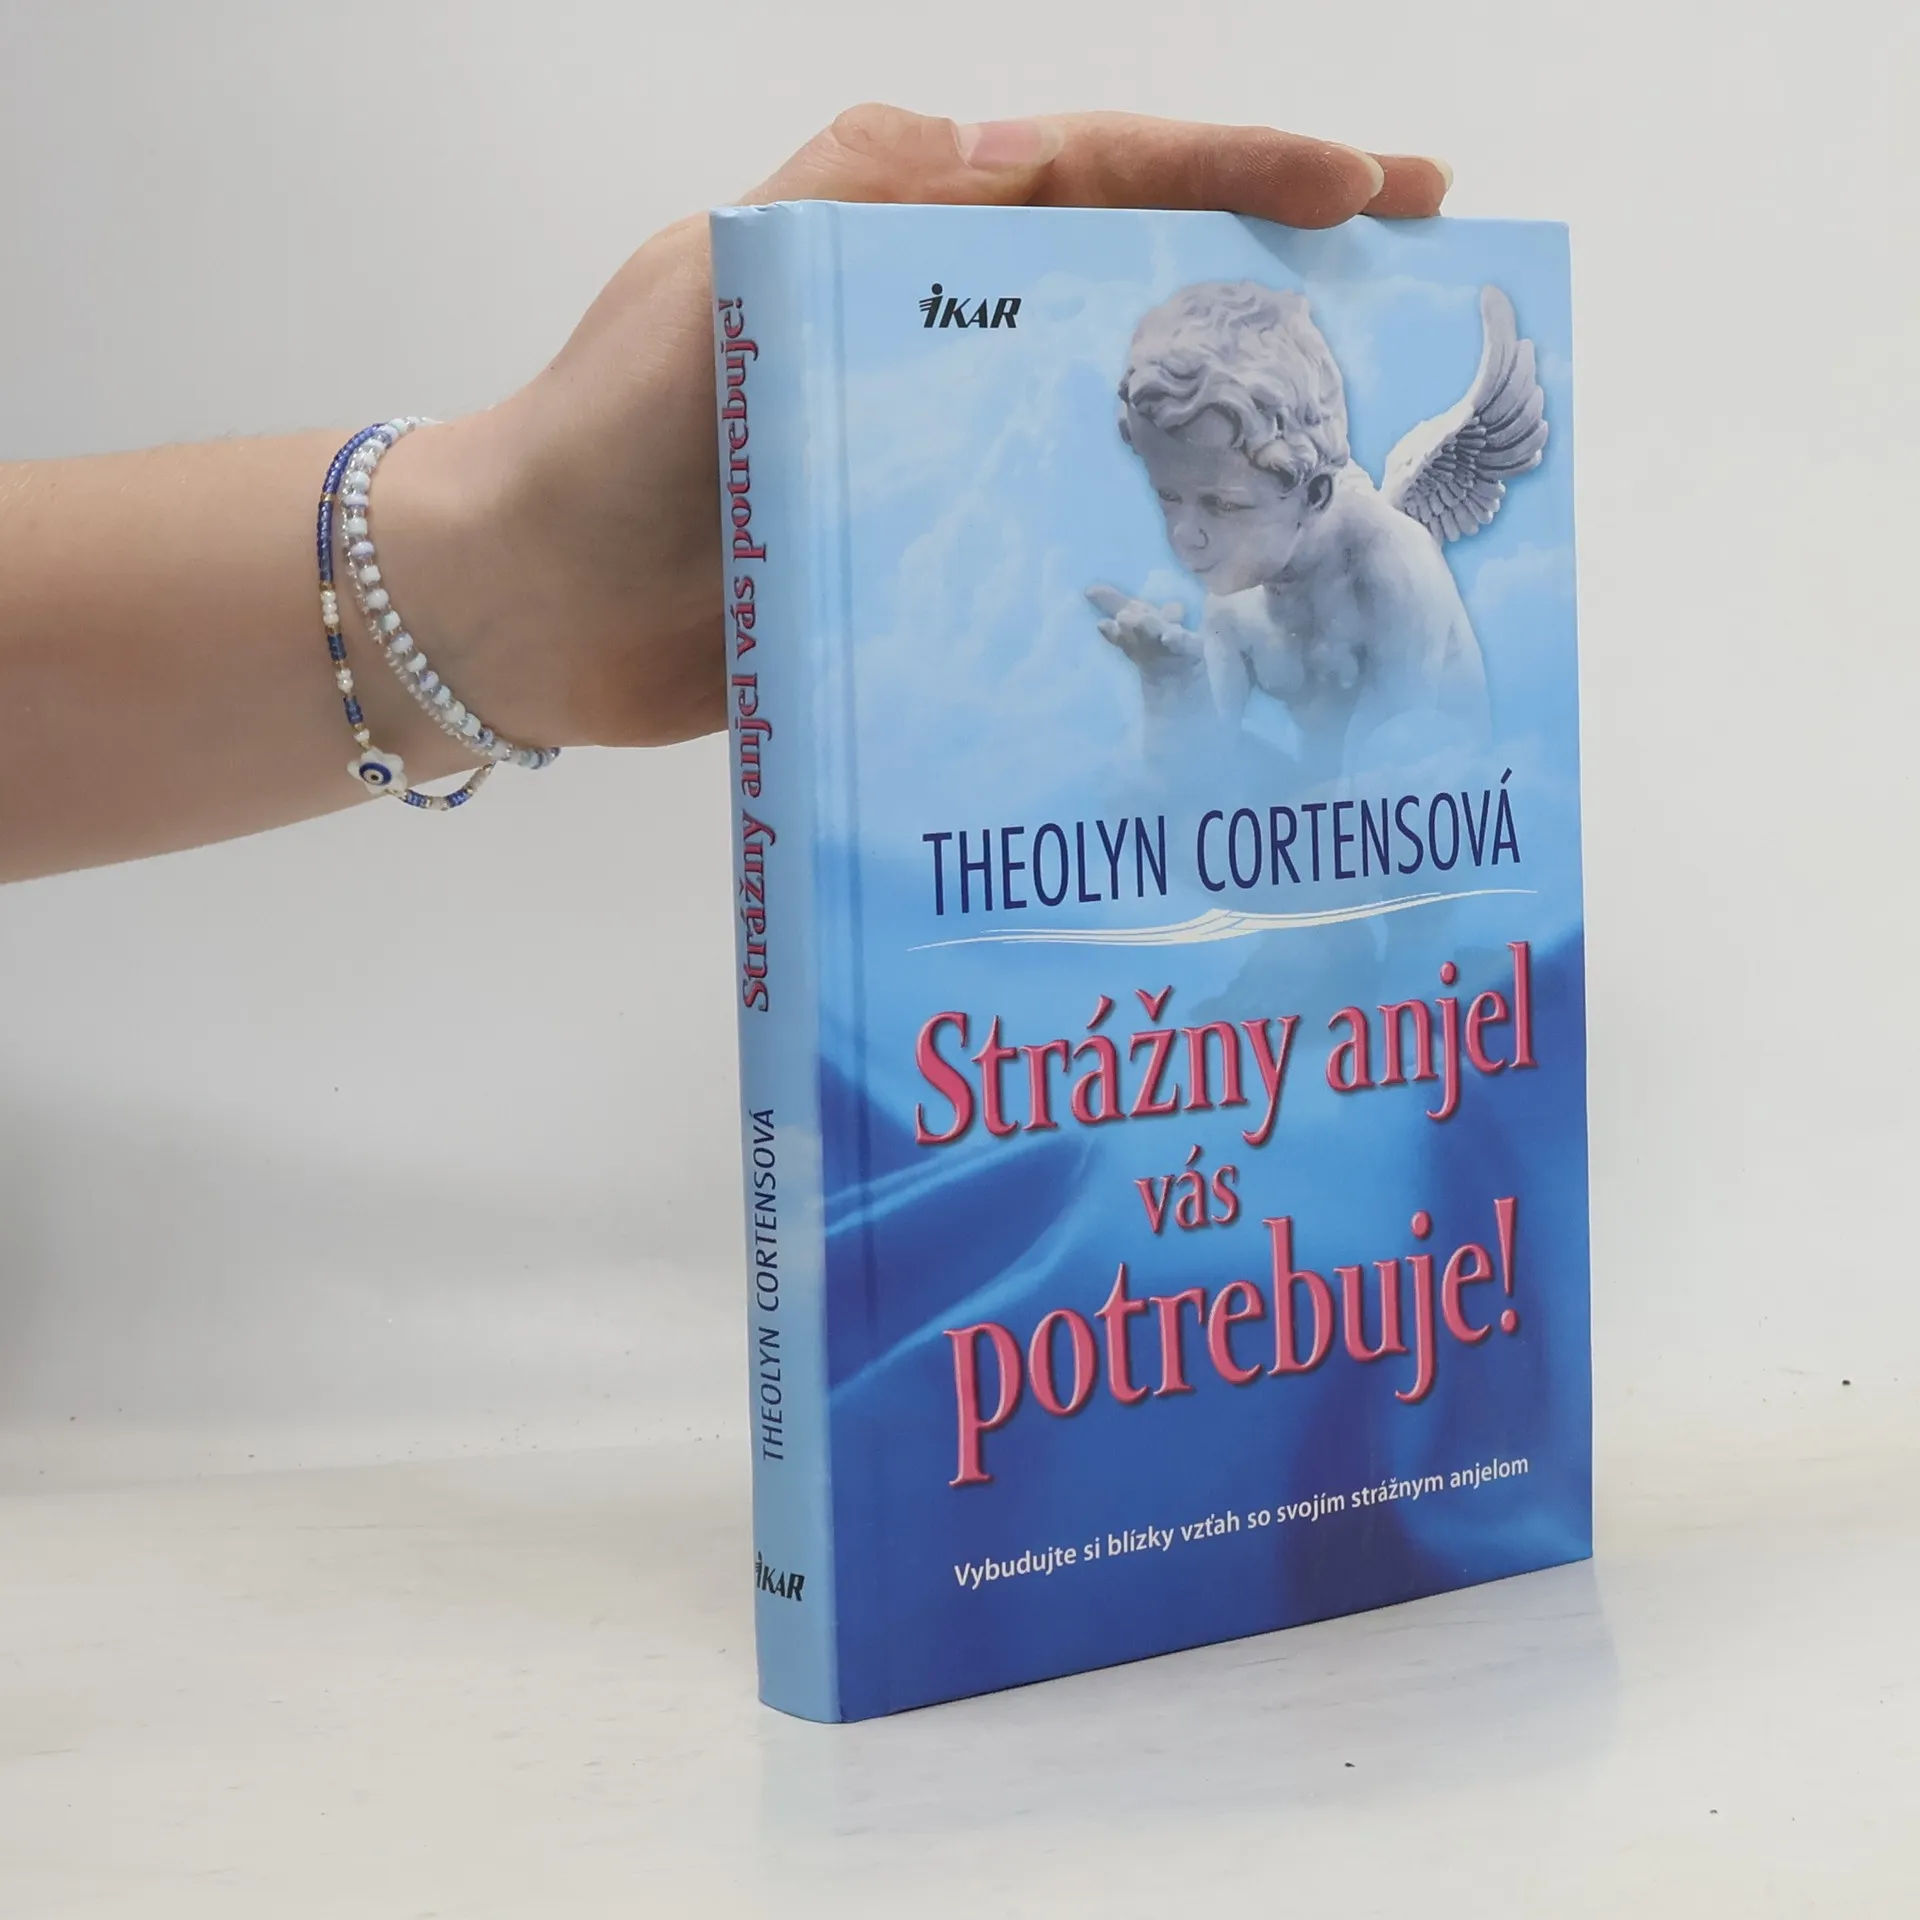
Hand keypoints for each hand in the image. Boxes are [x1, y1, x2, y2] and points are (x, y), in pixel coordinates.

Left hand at [382, 107, 1449, 751]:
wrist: (529, 608)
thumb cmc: (611, 433)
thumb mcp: (723, 269)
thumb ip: (863, 193)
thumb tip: (1020, 142)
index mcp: (906, 245)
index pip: (1104, 176)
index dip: (1243, 172)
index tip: (1372, 185)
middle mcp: (941, 339)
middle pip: (1138, 282)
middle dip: (1279, 266)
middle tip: (1415, 270)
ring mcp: (944, 455)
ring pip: (1118, 411)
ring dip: (1239, 407)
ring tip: (1366, 418)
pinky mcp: (932, 564)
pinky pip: (1058, 538)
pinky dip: (1145, 542)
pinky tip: (1233, 568)